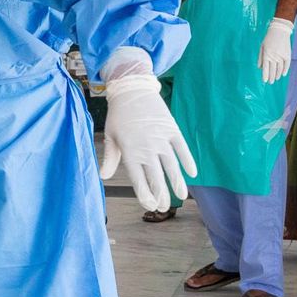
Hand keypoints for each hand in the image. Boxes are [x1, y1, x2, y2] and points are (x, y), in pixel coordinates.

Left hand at [99, 74, 198, 211]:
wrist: (132, 89)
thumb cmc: (118, 114)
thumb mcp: (110, 136)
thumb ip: (109, 158)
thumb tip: (103, 177)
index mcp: (130, 152)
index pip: (139, 180)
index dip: (145, 195)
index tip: (150, 205)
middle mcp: (147, 149)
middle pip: (157, 178)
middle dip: (161, 195)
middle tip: (164, 207)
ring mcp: (161, 139)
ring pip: (172, 166)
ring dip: (177, 183)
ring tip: (180, 196)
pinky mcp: (172, 130)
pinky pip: (182, 148)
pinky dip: (188, 160)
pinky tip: (192, 173)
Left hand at [257, 17, 293, 83]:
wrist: (280, 31)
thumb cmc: (269, 39)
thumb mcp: (262, 47)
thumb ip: (261, 57)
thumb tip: (260, 68)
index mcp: (267, 54)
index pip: (266, 68)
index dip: (265, 75)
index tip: (264, 81)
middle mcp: (274, 56)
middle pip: (273, 69)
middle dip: (271, 77)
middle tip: (270, 82)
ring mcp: (281, 56)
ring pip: (280, 68)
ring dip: (277, 74)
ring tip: (275, 79)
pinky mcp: (288, 54)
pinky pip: (287, 64)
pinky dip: (285, 70)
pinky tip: (283, 74)